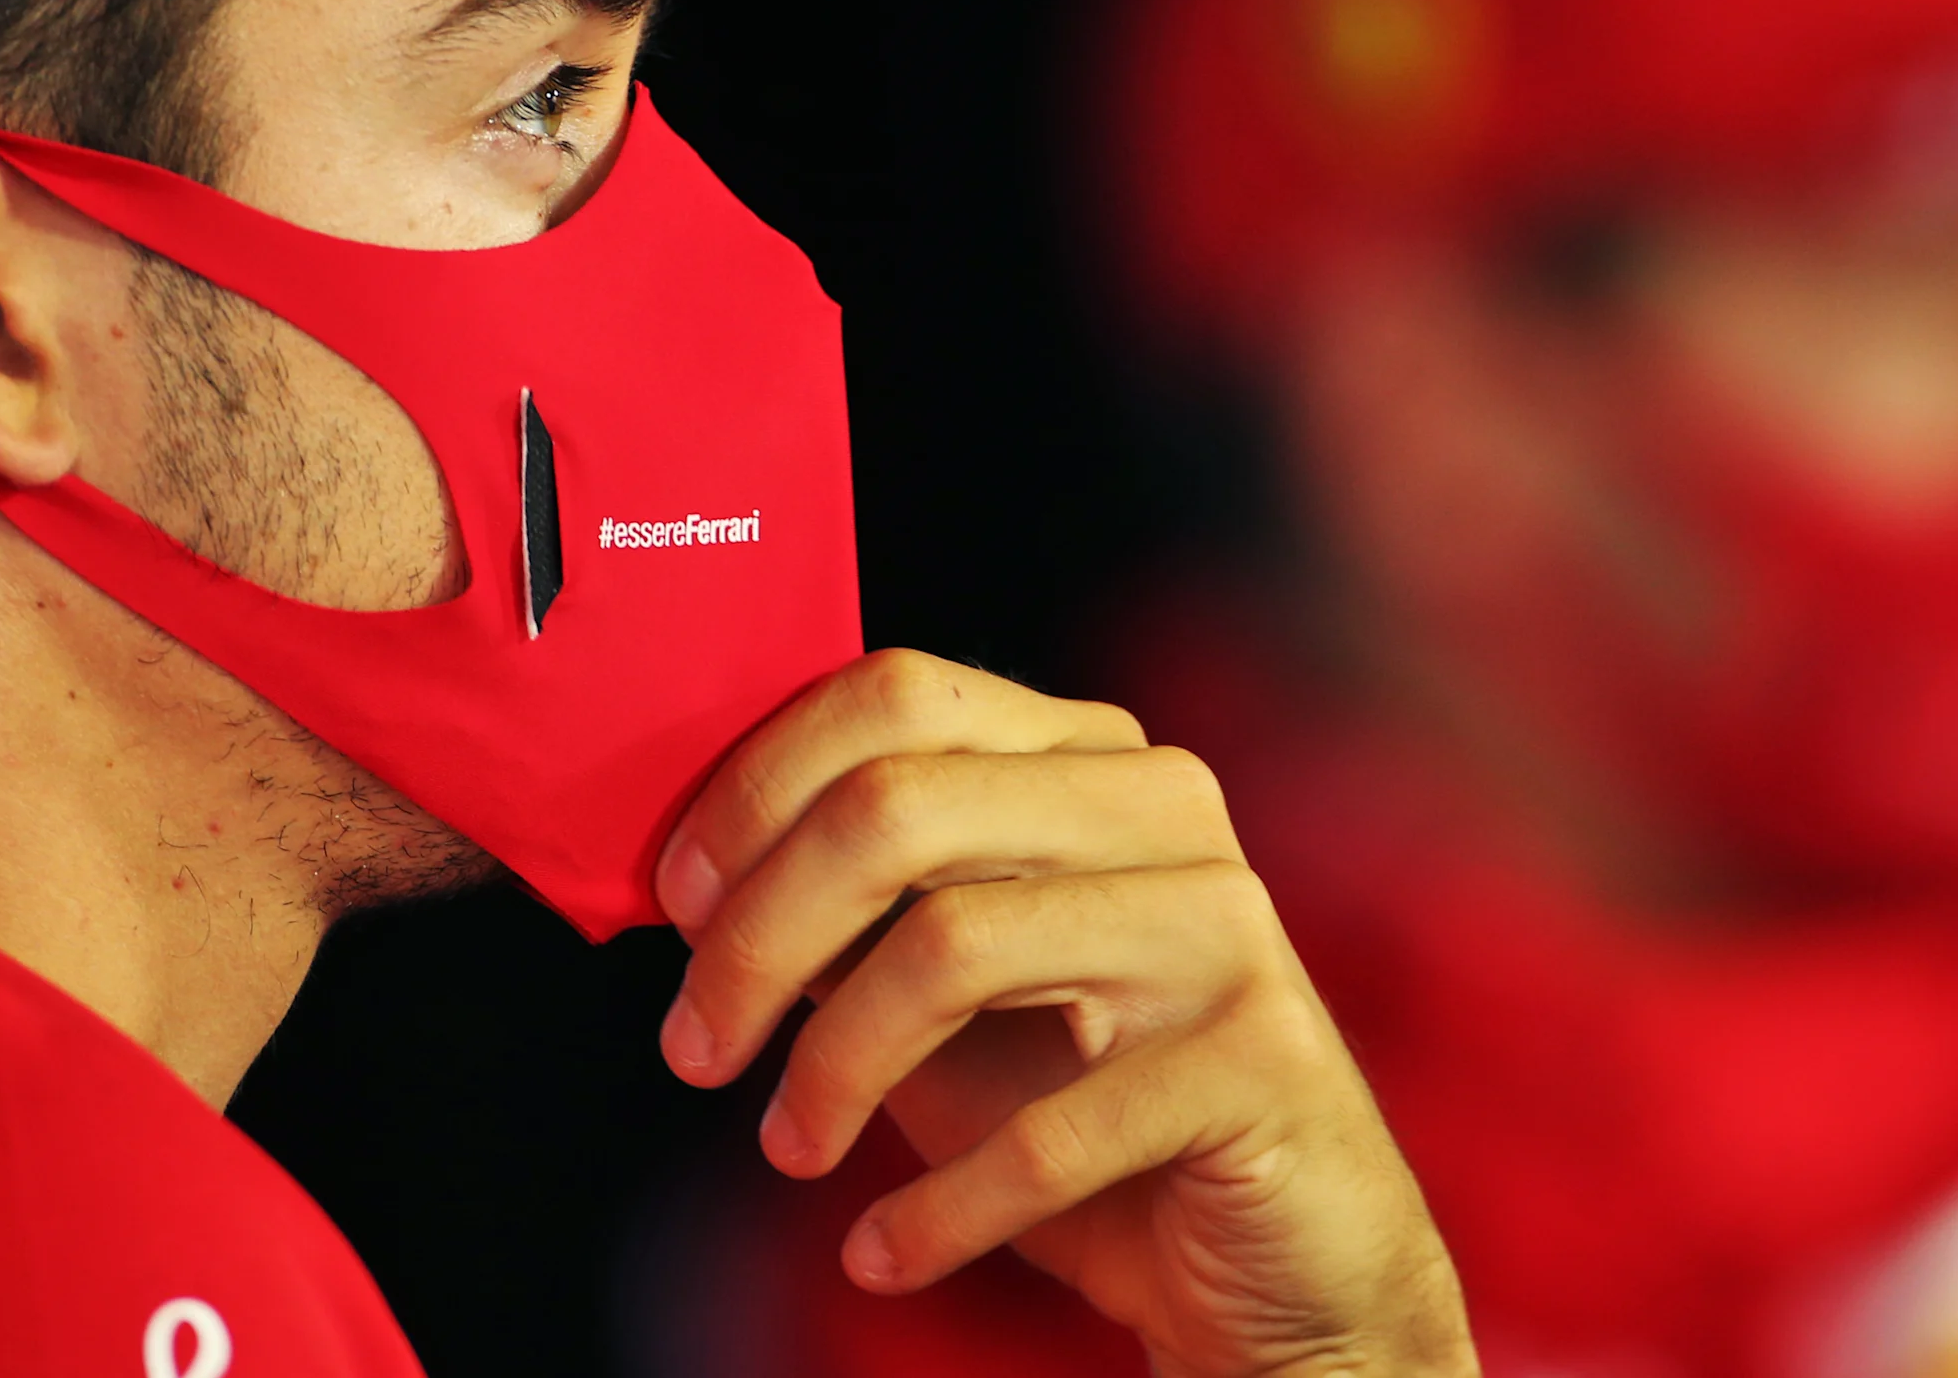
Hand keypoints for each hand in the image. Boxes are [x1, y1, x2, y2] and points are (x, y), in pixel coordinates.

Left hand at [654, 648, 1473, 1377]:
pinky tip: (883, 1250)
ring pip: (953, 946)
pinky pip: (1047, 1126)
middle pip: (898, 807)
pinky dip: (935, 1205)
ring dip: (831, 1068)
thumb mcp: (948, 995)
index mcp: (1085, 756)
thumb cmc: (1088, 1113)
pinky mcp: (1261, 1056)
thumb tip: (694, 882)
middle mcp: (1163, 807)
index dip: (756, 789)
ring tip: (788, 1148)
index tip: (675, 902)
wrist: (1283, 1264)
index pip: (895, 694)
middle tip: (696, 1049)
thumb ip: (855, 913)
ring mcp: (1220, 923)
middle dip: (758, 935)